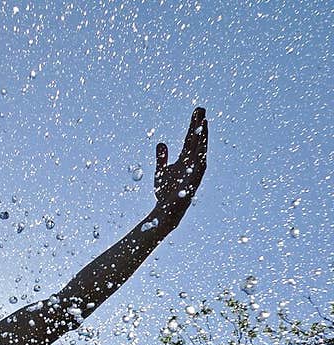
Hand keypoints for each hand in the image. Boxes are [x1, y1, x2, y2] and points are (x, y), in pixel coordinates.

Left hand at [153, 106, 207, 230]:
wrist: (165, 212)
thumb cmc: (165, 193)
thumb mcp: (161, 171)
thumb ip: (162, 158)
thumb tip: (161, 143)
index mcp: (185, 160)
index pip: (191, 139)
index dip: (194, 125)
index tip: (198, 110)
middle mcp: (192, 165)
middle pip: (197, 142)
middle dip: (200, 127)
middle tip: (202, 110)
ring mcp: (193, 174)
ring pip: (200, 154)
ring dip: (203, 139)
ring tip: (204, 125)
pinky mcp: (191, 186)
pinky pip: (197, 173)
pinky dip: (200, 161)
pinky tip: (202, 151)